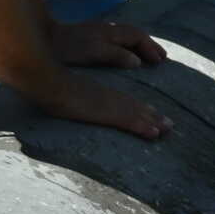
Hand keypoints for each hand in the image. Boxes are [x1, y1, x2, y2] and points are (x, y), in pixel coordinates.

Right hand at [34, 70, 171, 140]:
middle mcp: (106, 96)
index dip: (136, 108)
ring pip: (136, 115)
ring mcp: (107, 104)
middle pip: (134, 107)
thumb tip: (60, 100)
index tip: (150, 113)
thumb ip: (66, 94)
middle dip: (152, 116)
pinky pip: (129, 122)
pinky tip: (155, 134)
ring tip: (168, 129)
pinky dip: (144, 127)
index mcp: (96, 91)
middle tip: (169, 124)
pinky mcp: (105, 112)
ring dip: (154, 122)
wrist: (44, 79)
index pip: (121, 100)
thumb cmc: (45, 83)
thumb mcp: (59, 88)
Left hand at [50, 16, 165, 70]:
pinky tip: (124, 55)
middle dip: (149, 46)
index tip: (160, 62)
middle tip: (161, 59)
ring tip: (147, 58)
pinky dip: (127, 47)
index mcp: (111, 32)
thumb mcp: (94, 52)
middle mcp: (107, 29)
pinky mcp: (89, 38)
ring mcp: (98, 33)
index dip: (151, 48)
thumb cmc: (68, 47)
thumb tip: (137, 62)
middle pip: (135, 35)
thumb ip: (117, 55)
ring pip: (126, 37)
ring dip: (139, 46)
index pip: (138, 36)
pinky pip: (116, 40)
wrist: (43, 40)